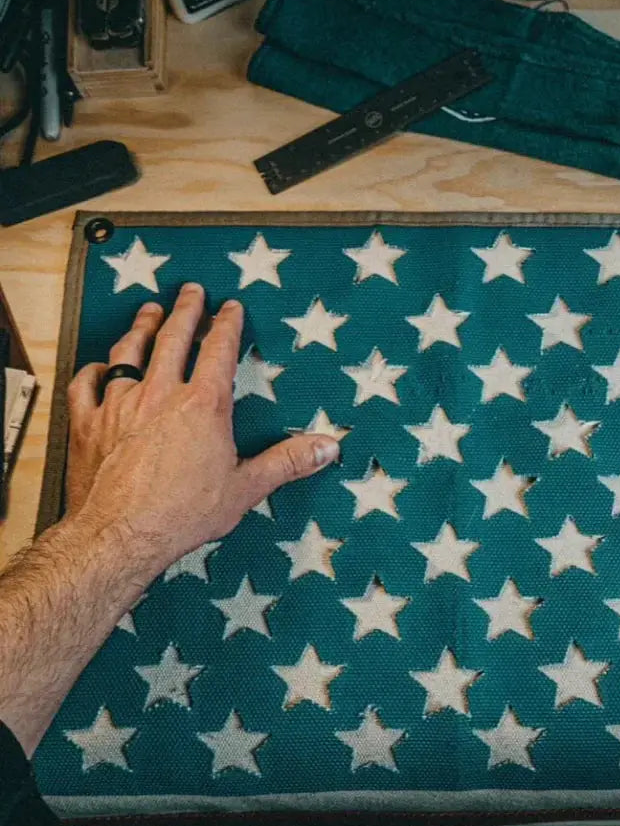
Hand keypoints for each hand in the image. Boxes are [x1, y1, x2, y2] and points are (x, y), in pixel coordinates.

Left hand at [65, 283, 339, 577]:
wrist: (122, 534)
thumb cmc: (182, 514)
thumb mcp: (246, 488)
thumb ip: (287, 462)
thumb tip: (327, 447)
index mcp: (203, 406)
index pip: (217, 350)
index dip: (226, 324)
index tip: (230, 308)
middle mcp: (160, 394)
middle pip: (173, 338)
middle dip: (185, 310)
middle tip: (191, 292)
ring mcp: (120, 405)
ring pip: (129, 352)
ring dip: (141, 328)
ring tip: (148, 312)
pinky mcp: (89, 423)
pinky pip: (86, 385)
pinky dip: (93, 371)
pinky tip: (98, 367)